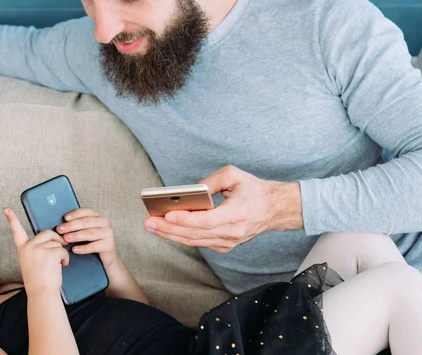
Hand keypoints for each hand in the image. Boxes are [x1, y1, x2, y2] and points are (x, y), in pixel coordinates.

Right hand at [4, 207, 69, 296]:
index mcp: (23, 249)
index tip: (6, 209)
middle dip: (57, 240)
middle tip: (60, 251)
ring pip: (57, 243)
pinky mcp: (48, 253)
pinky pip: (62, 250)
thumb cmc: (40, 280)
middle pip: (48, 233)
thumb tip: (54, 238)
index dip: (12, 219)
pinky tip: (62, 265)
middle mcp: (28, 247)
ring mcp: (37, 249)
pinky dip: (65, 258)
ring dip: (62, 253)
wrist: (42, 293)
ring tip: (58, 264)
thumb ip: (38, 249)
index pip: (16, 231)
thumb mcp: (34, 262)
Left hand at [58, 208, 117, 268]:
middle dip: (71, 225)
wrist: (106, 255)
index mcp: (98, 216)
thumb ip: (77, 226)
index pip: (86, 211)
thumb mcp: (86, 230)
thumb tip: (61, 224)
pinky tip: (74, 249)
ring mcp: (108, 233)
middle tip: (60, 230)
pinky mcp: (109, 245)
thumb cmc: (93, 241)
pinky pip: (94, 246)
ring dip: (76, 236)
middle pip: (86, 222)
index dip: (75, 214)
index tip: (65, 218)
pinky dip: (83, 248)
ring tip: (66, 238)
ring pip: (90, 233)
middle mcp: (104, 222)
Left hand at [143, 165, 302, 252]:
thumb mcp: (233, 175)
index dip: (186, 220)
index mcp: (237, 213)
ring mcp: (228, 242)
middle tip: (148, 222)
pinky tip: (165, 229)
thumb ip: (210, 181)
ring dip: (170, 234)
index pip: (208, 221)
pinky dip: (180, 236)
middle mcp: (232, 232)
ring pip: (194, 241)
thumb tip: (188, 191)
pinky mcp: (224, 246)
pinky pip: (198, 243)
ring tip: (151, 225)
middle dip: (168, 229)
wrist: (274, 209)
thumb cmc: (252, 189)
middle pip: (195, 234)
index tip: (166, 215)